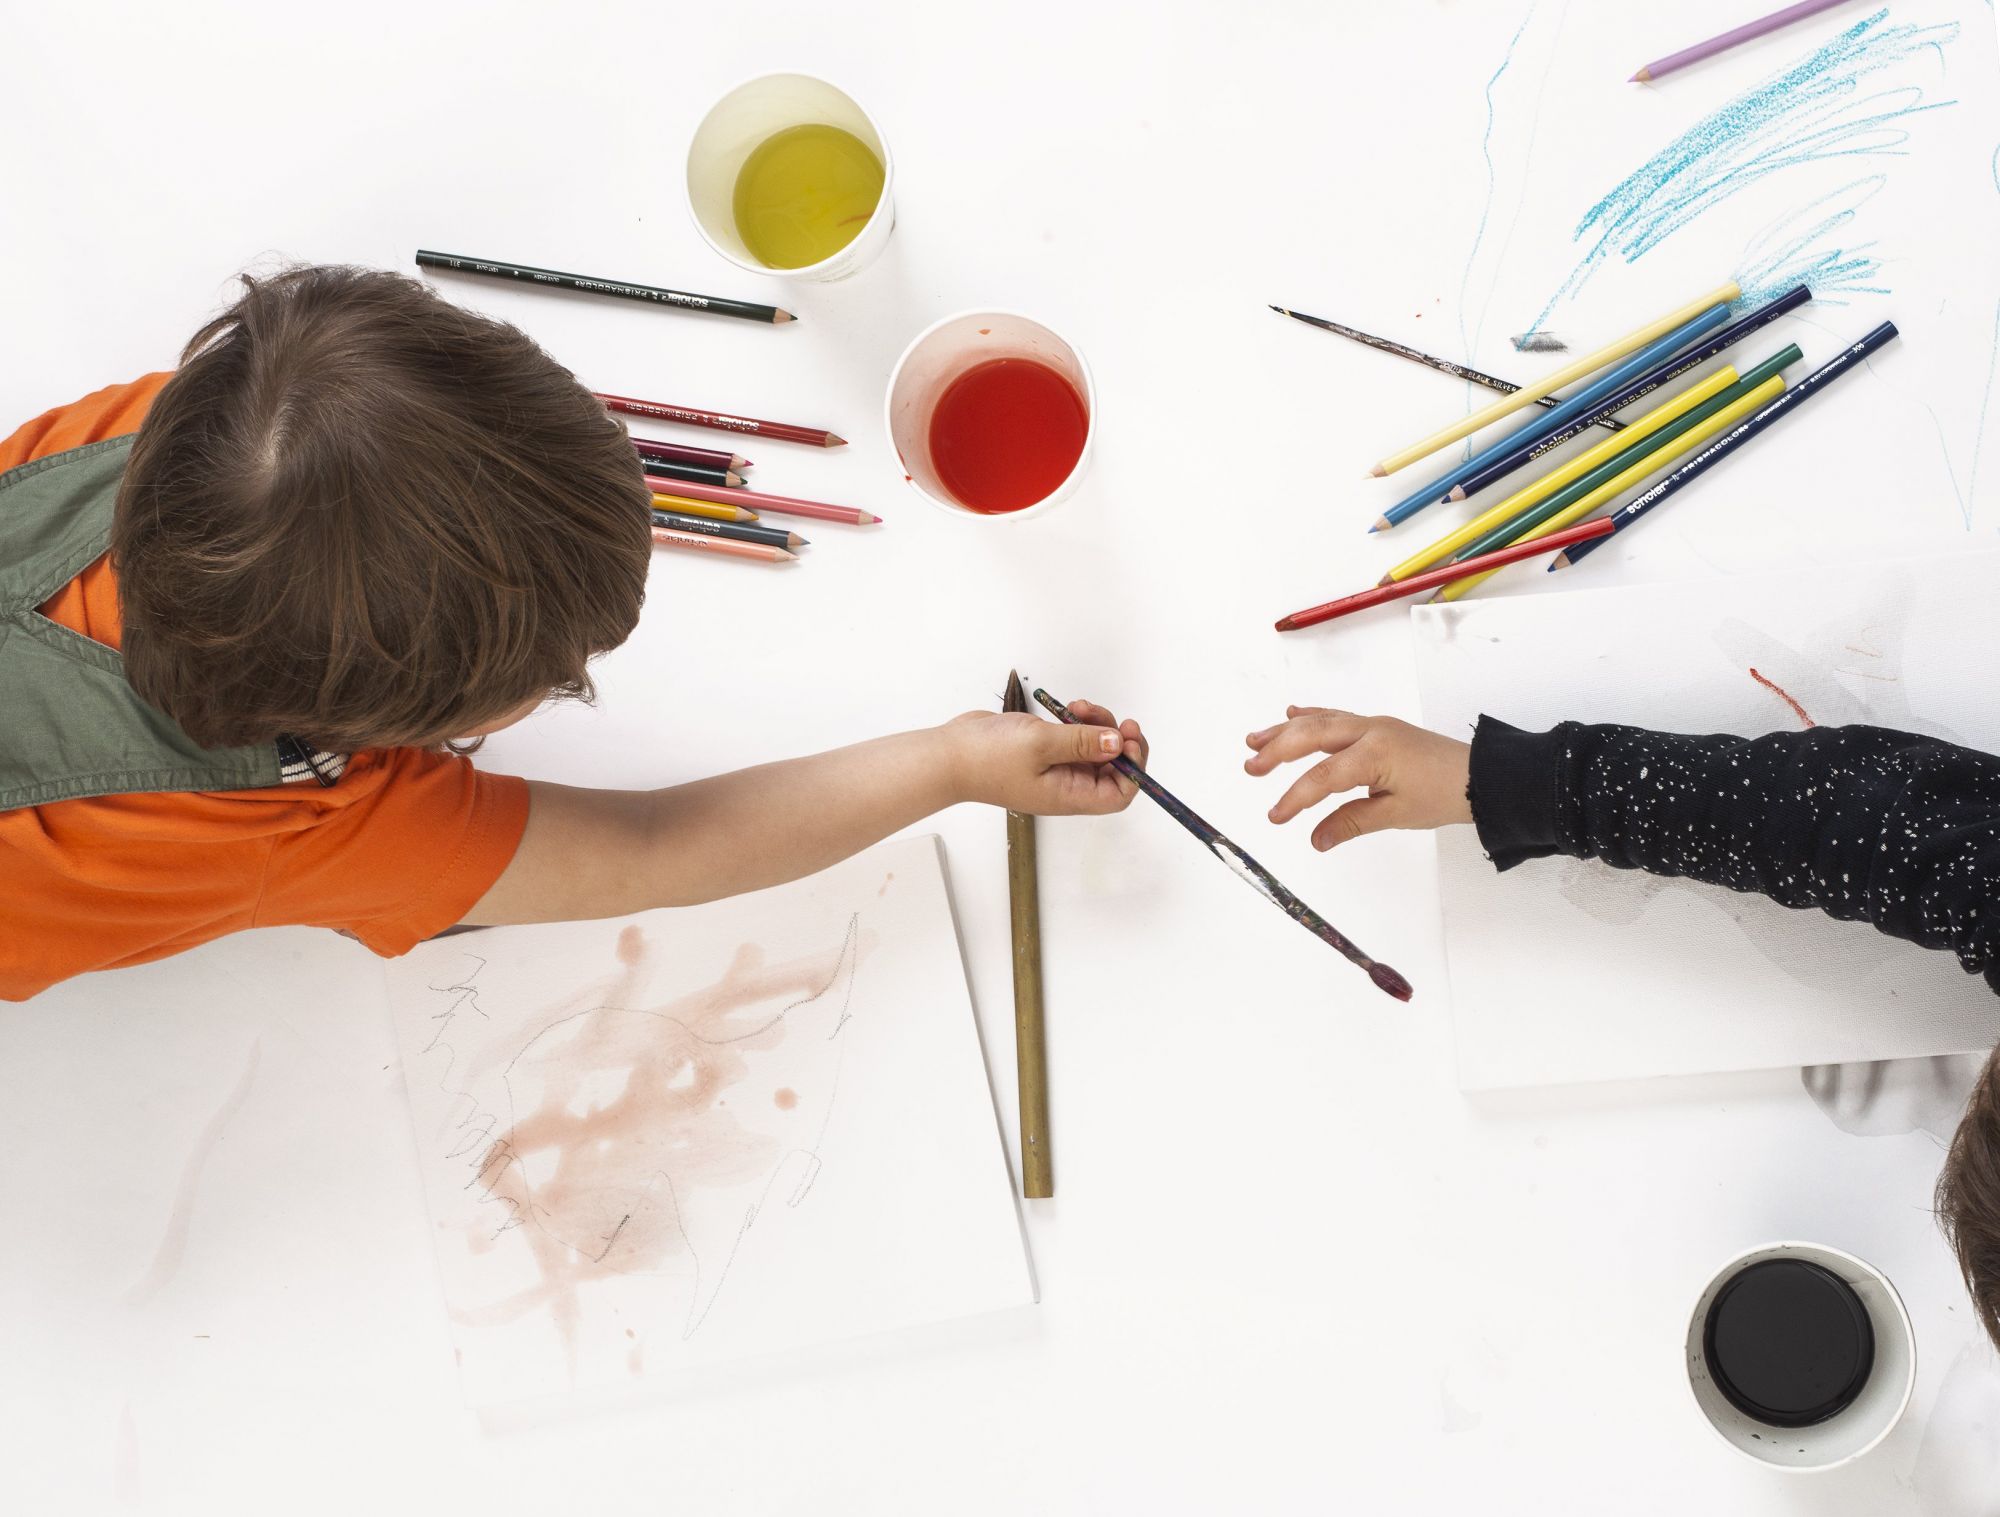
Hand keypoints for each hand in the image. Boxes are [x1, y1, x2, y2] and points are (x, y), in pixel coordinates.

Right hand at [945, 699, 1148, 815]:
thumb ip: (1083, 742)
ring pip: (1094, 749)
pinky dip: (1078, 722)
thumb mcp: (1041, 745)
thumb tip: (1118, 744)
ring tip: (1080, 707)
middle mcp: (1066, 786)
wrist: (948, 754)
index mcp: (1069, 795)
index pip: (1118, 795)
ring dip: (1097, 725)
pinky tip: (1068, 709)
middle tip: (1116, 720)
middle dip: (1117, 741)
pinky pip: (1074, 738)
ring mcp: (1055, 769)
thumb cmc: (986, 758)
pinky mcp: (1044, 752)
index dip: (1133, 770)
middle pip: (1111, 769)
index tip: (1129, 741)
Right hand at [1243, 707, 1470, 849]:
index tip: (1276, 816)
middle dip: (1278, 750)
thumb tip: (1316, 839)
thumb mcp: (1396, 814)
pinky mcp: (1377, 727)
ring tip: (1255, 740)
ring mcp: (1373, 725)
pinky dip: (1312, 716)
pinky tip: (1292, 714)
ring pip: (1321, 722)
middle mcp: (1370, 731)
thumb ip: (1351, 822)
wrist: (1479, 776)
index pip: (1323, 775)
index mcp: (1375, 753)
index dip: (1296, 797)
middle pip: (1313, 736)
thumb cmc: (1444, 794)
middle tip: (1251, 767)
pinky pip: (1337, 717)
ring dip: (1286, 731)